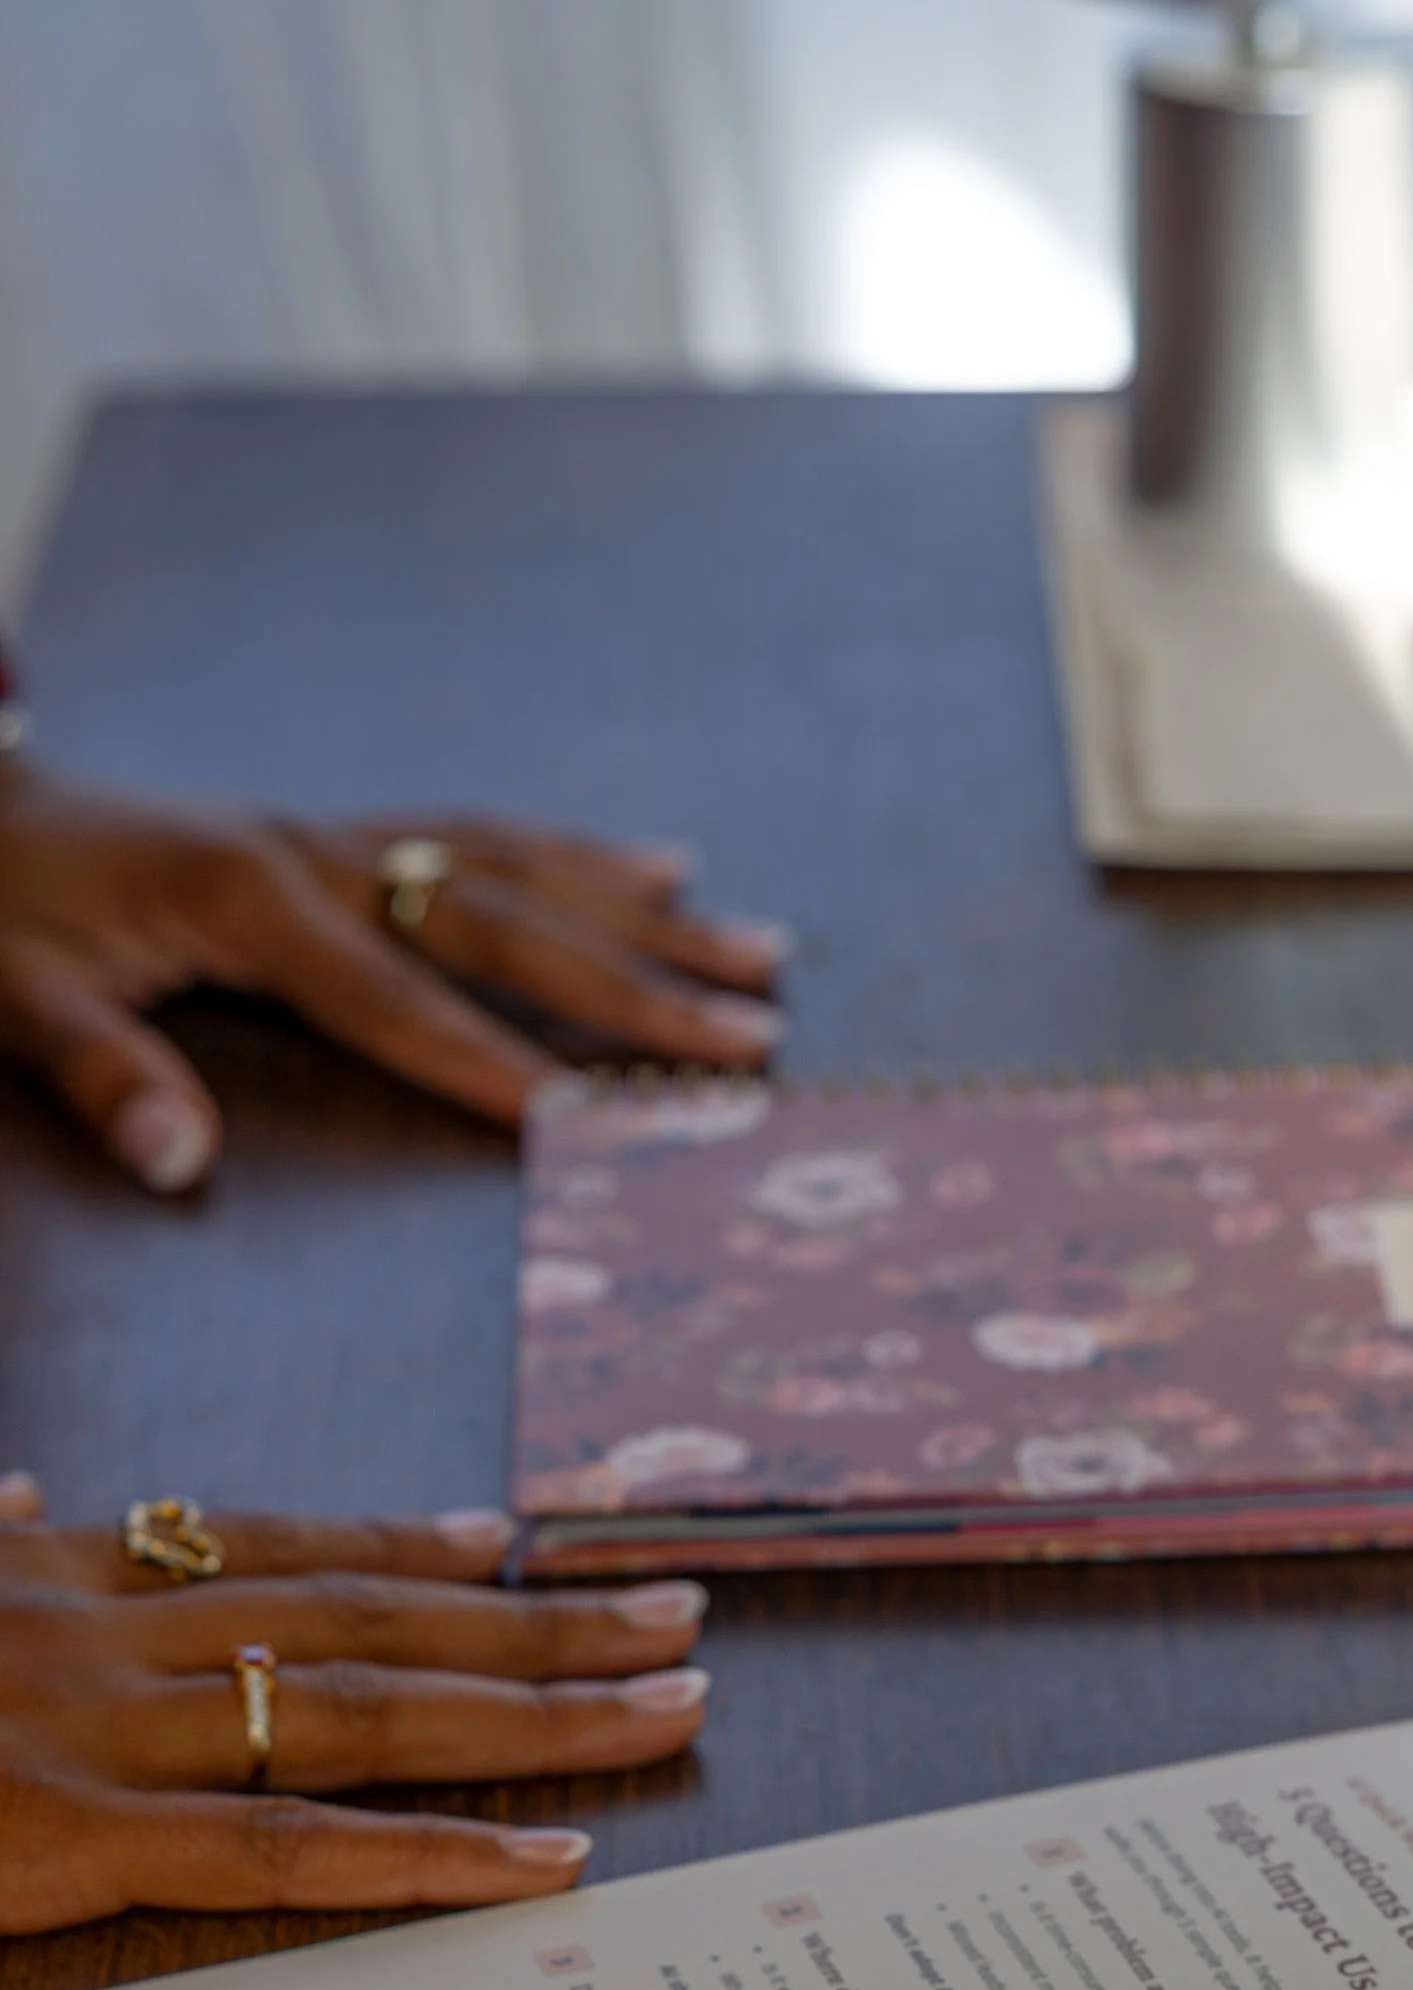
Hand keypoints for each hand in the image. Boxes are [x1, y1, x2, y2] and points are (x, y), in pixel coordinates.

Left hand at [0, 767, 788, 1191]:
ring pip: (520, 867)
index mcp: (246, 903)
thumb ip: (96, 1071)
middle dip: (636, 986)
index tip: (590, 1121)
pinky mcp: (342, 830)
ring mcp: (339, 833)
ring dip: (647, 913)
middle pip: (504, 924)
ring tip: (760, 949)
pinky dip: (582, 856)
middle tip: (751, 1034)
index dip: (492, 1064)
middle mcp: (316, 855)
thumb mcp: (10, 996)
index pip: (396, 1003)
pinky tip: (665, 870)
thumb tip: (175, 1159)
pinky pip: (485, 835)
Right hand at [0, 1480, 708, 1932]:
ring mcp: (94, 1731)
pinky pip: (282, 1849)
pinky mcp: (67, 1838)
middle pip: (363, 1621)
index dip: (395, 1546)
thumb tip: (24, 1491)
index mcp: (45, 1575)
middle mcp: (97, 1636)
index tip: (504, 1542)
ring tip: (668, 1707)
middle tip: (671, 1617)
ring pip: (362, 1713)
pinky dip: (428, 1853)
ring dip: (534, 1709)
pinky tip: (550, 1864)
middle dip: (531, 1621)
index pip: (259, 1550)